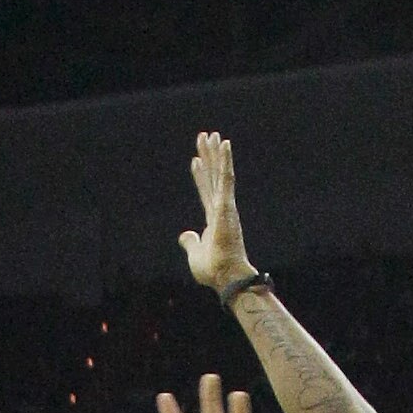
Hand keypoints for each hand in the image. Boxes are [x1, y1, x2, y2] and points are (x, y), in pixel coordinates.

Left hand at [178, 131, 253, 296]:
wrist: (226, 277)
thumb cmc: (214, 270)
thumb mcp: (195, 254)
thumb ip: (190, 242)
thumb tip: (185, 235)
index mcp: (214, 219)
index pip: (205, 191)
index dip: (200, 175)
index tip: (196, 160)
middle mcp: (221, 209)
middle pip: (213, 177)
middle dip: (208, 157)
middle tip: (205, 137)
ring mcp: (225, 206)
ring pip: (219, 173)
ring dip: (215, 153)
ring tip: (212, 135)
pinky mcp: (227, 205)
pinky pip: (226, 178)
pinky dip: (225, 161)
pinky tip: (224, 144)